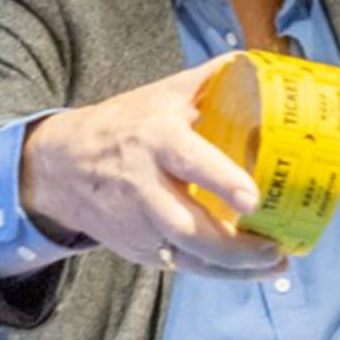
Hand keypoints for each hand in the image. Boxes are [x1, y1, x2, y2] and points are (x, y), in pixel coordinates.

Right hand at [19, 56, 286, 277]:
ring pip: (185, 254)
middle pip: (186, 225)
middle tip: (276, 247)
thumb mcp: (165, 93)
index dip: (221, 181)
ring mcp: (137, 222)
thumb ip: (215, 80)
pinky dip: (217, 272)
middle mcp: (143, 185)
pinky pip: (179, 266)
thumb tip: (271, 67)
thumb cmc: (127, 123)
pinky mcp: (136, 247)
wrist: (62, 165)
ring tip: (277, 262)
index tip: (253, 199)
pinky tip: (251, 270)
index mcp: (155, 139)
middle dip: (233, 245)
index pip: (188, 161)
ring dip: (233, 267)